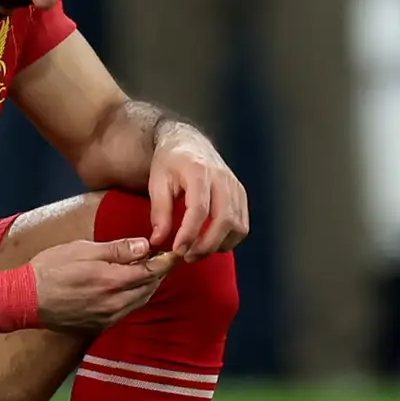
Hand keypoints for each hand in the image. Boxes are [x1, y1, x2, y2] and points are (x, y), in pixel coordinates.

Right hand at [24, 237, 168, 331]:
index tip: (175, 251)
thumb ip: (117, 250)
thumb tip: (145, 246)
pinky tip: (131, 287)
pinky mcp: (100, 326)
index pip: (152, 271)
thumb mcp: (83, 250)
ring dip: (149, 285)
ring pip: (140, 301)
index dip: (167, 261)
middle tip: (164, 257)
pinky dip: (135, 297)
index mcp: (113, 282)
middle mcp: (115, 304)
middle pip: (150, 288)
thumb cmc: (51, 268)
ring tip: (150, 269)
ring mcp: (108, 318)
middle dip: (159, 272)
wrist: (25, 299)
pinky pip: (127, 311)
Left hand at [142, 126, 250, 259]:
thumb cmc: (171, 162)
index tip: (177, 250)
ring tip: (198, 251)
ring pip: (237, 225)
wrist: (189, 143)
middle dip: (207, 245)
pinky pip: (242, 224)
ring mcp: (235, 186)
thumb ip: (159, 212)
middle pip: (224, 220)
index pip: (199, 208)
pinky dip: (229, 239)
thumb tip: (159, 241)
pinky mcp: (241, 194)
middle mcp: (222, 178)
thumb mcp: (157, 182)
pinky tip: (211, 242)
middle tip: (187, 256)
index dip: (189, 233)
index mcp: (199, 171)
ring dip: (219, 245)